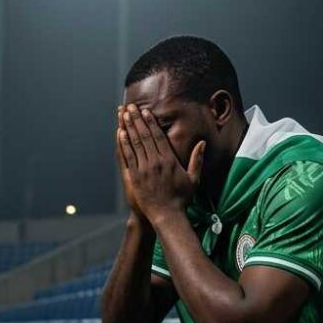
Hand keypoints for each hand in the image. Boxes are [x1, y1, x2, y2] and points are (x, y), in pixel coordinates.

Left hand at [117, 103, 204, 224]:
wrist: (167, 215)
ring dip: (128, 127)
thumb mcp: (194, 178)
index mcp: (169, 160)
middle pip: (144, 136)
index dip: (150, 122)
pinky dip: (124, 144)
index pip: (158, 136)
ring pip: (135, 143)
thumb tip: (203, 143)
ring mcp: (144, 169)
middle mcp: (156, 162)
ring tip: (123, 114)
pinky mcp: (134, 177)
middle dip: (137, 119)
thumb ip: (197, 159)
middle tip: (130, 106)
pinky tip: (120, 133)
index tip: (145, 111)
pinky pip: (128, 156)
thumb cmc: (181, 198)